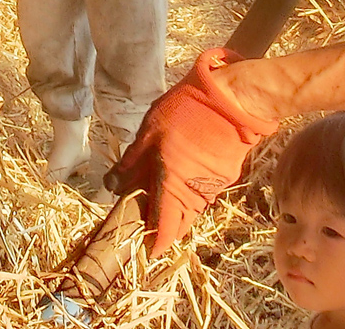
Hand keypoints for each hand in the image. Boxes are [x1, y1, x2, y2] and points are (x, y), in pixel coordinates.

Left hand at [104, 48, 280, 253]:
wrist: (232, 100)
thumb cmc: (185, 113)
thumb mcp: (148, 133)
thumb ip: (131, 163)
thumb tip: (112, 186)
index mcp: (173, 188)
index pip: (164, 231)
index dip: (153, 241)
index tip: (143, 244)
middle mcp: (196, 195)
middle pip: (179, 223)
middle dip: (164, 224)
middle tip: (145, 211)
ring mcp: (215, 186)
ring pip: (192, 208)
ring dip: (177, 207)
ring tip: (159, 188)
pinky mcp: (227, 174)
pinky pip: (204, 192)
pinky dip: (190, 190)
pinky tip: (179, 171)